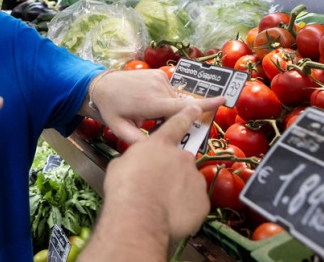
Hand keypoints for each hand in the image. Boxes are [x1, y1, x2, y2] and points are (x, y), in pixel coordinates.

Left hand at [88, 70, 223, 143]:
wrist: (102, 84)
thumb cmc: (112, 109)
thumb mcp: (120, 129)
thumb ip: (138, 141)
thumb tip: (156, 150)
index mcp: (150, 103)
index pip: (182, 107)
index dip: (204, 105)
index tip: (223, 100)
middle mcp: (158, 88)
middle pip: (179, 108)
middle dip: (173, 118)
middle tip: (153, 122)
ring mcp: (159, 78)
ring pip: (175, 100)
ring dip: (168, 109)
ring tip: (146, 111)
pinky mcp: (159, 73)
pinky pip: (171, 91)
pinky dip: (165, 99)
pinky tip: (149, 102)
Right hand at [105, 106, 210, 238]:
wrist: (138, 215)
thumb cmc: (125, 188)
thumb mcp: (121, 164)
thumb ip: (135, 159)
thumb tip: (136, 164)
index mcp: (160, 144)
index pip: (177, 123)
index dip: (187, 114)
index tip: (196, 107)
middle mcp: (181, 156)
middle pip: (181, 159)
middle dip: (173, 170)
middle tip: (158, 184)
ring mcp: (194, 177)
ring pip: (189, 181)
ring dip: (179, 188)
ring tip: (162, 201)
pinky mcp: (202, 200)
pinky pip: (195, 201)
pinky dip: (186, 206)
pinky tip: (171, 212)